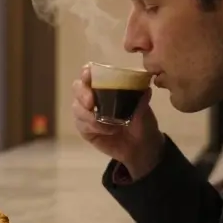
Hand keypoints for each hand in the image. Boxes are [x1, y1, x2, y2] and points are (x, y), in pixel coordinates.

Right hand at [72, 64, 163, 179]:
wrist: (141, 149)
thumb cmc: (142, 124)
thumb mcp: (145, 112)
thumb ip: (141, 102)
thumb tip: (145, 90)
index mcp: (108, 87)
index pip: (91, 74)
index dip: (86, 72)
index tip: (88, 76)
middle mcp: (94, 97)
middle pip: (77, 88)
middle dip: (82, 94)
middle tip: (91, 103)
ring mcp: (87, 113)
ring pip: (77, 107)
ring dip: (89, 116)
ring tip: (110, 126)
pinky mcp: (85, 129)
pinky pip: (80, 124)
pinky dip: (92, 127)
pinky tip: (106, 131)